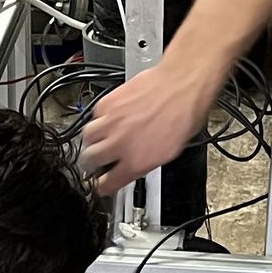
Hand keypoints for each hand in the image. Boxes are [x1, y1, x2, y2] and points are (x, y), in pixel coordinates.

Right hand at [79, 62, 223, 194]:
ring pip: (88, 138)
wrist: (180, 85)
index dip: (102, 187)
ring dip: (93, 140)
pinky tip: (110, 118)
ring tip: (100, 138)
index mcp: (136, 162)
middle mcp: (119, 144)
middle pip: (90, 161)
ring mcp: (111, 123)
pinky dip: (100, 118)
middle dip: (92, 163)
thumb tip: (137, 164)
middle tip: (97, 160)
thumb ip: (146, 161)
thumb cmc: (183, 114)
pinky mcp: (107, 104)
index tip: (101, 185)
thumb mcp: (170, 150)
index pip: (108, 184)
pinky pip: (94, 116)